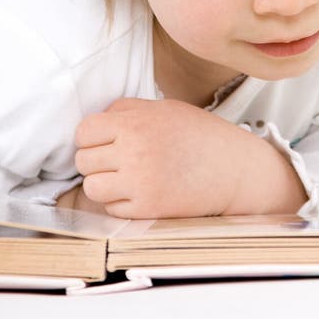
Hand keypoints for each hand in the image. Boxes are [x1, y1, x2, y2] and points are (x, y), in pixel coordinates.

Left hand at [73, 97, 262, 218]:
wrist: (234, 169)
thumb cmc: (200, 134)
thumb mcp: (164, 108)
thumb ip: (128, 110)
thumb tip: (98, 119)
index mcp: (135, 123)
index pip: (84, 131)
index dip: (90, 137)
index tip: (102, 141)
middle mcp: (133, 152)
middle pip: (83, 161)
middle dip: (95, 160)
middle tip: (115, 159)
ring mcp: (139, 183)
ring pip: (92, 188)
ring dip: (103, 183)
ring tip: (122, 177)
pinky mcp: (147, 209)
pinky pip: (111, 209)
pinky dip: (120, 202)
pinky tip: (139, 191)